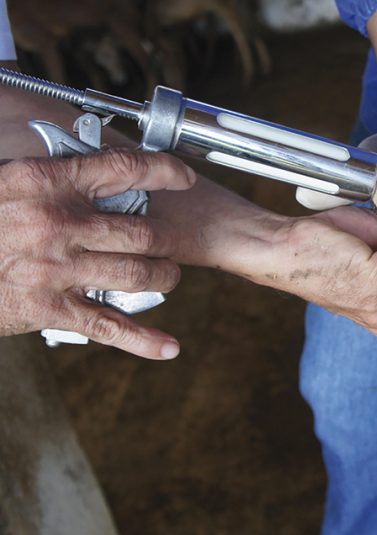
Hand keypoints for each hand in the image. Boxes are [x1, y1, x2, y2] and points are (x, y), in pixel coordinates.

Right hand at [0, 149, 195, 358]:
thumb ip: (53, 178)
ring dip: (163, 276)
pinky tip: (168, 348)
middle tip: (171, 242)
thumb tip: (95, 172)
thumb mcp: (6, 182)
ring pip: (138, 274)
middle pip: (143, 231)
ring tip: (166, 276)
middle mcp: (59, 223)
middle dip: (168, 239)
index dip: (163, 171)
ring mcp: (57, 269)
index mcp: (47, 183)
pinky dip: (144, 341)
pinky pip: (109, 327)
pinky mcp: (49, 310)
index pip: (123, 168)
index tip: (183, 177)